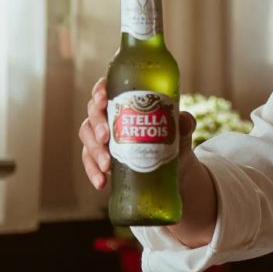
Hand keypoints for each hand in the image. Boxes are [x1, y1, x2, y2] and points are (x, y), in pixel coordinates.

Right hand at [77, 77, 195, 189]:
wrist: (174, 169)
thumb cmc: (175, 140)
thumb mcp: (182, 132)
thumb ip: (184, 123)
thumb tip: (184, 120)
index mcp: (126, 101)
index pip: (107, 89)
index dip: (100, 91)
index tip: (103, 99)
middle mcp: (110, 116)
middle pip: (93, 113)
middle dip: (97, 124)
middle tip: (106, 137)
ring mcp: (103, 137)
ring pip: (87, 138)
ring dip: (94, 151)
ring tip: (106, 165)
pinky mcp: (100, 157)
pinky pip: (89, 162)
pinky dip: (92, 172)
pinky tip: (101, 182)